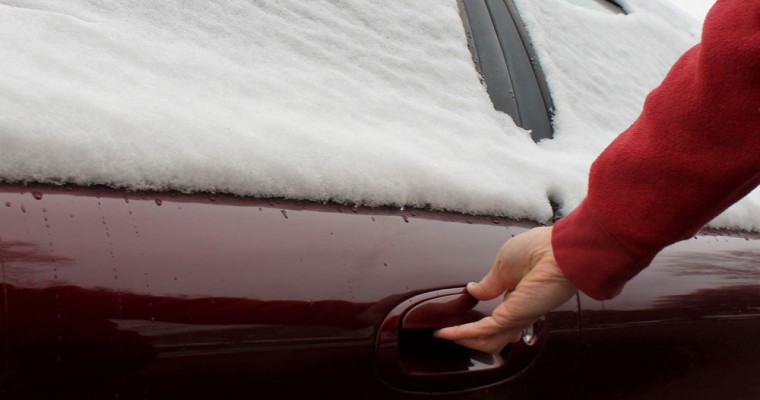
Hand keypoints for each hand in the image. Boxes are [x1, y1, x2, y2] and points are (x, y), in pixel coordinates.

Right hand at [435, 227, 576, 353]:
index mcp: (521, 295)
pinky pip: (483, 331)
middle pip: (495, 335)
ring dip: (464, 339)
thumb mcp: (504, 264)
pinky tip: (446, 333)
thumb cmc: (539, 250)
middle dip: (470, 337)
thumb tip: (473, 290)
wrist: (557, 251)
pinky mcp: (511, 318)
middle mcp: (520, 311)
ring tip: (444, 336)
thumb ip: (489, 282)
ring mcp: (517, 317)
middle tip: (450, 335)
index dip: (481, 318)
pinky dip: (462, 333)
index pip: (500, 316)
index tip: (461, 319)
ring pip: (488, 340)